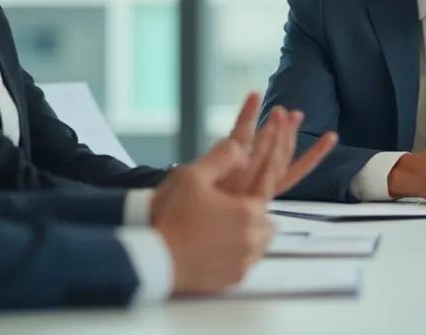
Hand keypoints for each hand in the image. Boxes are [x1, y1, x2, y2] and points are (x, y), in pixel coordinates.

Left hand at [152, 92, 336, 223]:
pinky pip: (238, 134)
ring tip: (282, 109)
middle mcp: (254, 184)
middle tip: (297, 114)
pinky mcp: (224, 164)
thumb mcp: (229, 207)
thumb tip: (260, 186)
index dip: (312, 155)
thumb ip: (248, 195)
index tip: (330, 137)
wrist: (179, 233)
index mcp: (260, 195)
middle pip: (281, 156)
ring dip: (273, 125)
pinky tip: (254, 97)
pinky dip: (246, 114)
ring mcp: (240, 174)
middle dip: (289, 135)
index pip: (294, 171)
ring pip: (263, 145)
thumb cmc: (198, 224)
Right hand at [152, 140, 275, 295]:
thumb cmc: (174, 218)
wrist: (157, 259)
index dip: (261, 184)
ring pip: (260, 244)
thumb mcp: (192, 178)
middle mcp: (253, 238)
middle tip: (235, 212)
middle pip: (268, 223)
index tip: (260, 180)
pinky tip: (220, 249)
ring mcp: (245, 260)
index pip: (267, 193)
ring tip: (228, 230)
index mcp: (248, 211)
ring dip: (250, 236)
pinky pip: (247, 263)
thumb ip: (219, 159)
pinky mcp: (235, 278)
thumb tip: (239, 147)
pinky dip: (239, 256)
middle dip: (255, 216)